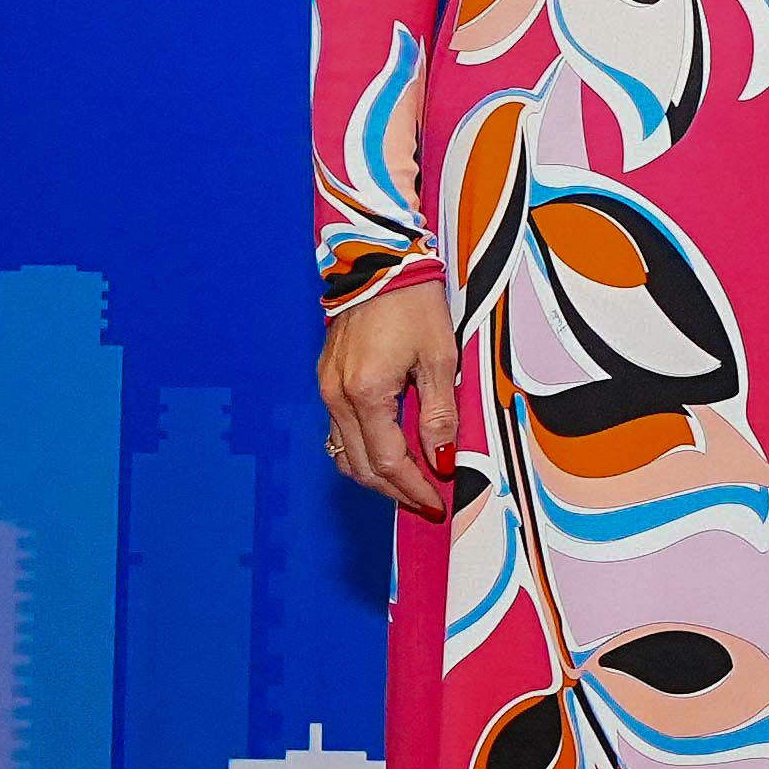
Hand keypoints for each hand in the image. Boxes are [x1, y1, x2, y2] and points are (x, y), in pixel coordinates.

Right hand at [319, 273, 469, 515]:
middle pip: (360, 465)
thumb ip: (439, 414)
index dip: (413, 488)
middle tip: (425, 502)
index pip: (387, 461)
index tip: (435, 503)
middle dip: (394, 490)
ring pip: (344, 452)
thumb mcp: (439, 358)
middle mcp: (337, 396)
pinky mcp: (326, 380)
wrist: (379, 264)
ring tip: (409, 485)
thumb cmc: (412, 304)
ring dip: (375, 475)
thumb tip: (443, 459)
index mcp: (366, 393)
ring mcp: (326, 388)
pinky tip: (388, 453)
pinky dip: (362, 450)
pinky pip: (339, 430)